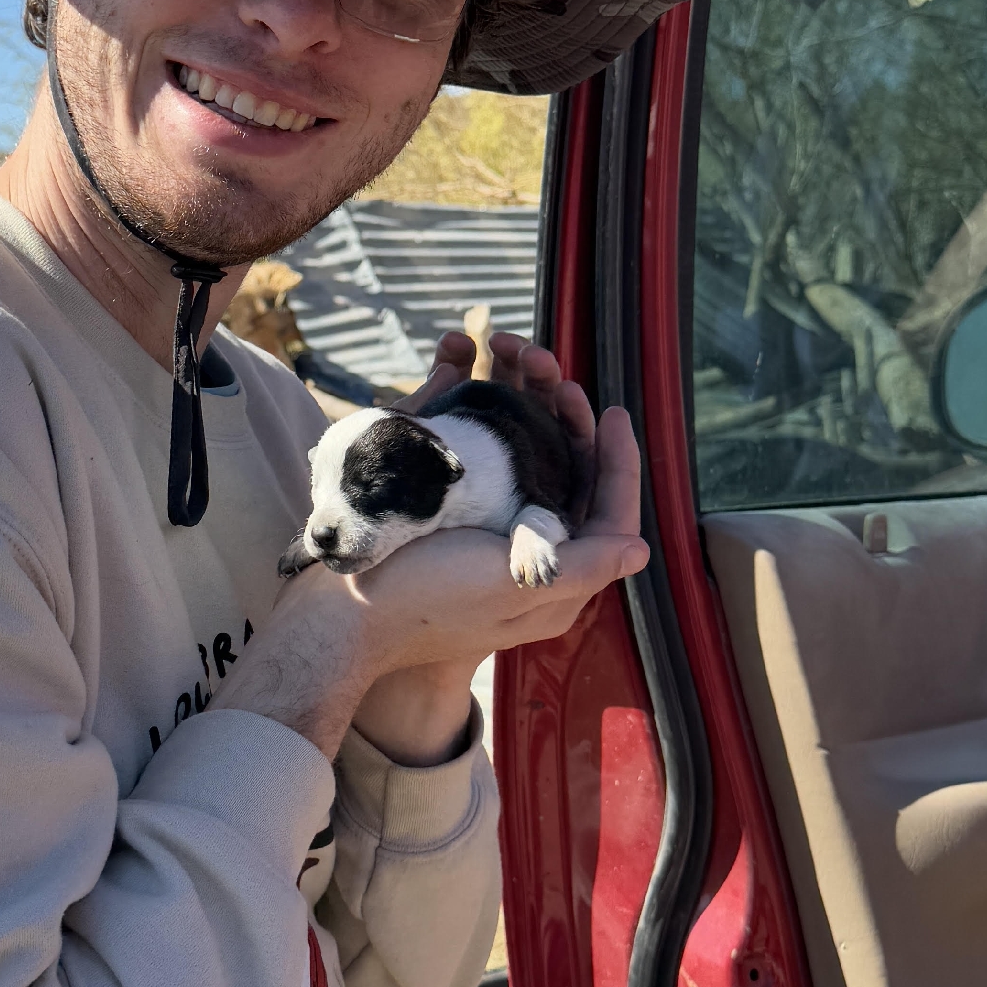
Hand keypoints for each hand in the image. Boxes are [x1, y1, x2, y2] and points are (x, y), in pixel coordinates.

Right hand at [214, 346, 645, 762]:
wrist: (345, 611)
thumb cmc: (426, 600)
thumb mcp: (507, 585)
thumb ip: (580, 567)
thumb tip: (641, 546)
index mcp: (556, 584)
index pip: (608, 517)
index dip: (618, 464)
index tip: (613, 411)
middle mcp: (533, 562)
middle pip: (573, 484)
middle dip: (572, 427)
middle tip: (561, 382)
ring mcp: (495, 542)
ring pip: (534, 468)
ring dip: (535, 418)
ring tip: (525, 376)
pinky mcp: (460, 526)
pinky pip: (492, 469)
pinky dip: (493, 429)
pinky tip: (483, 397)